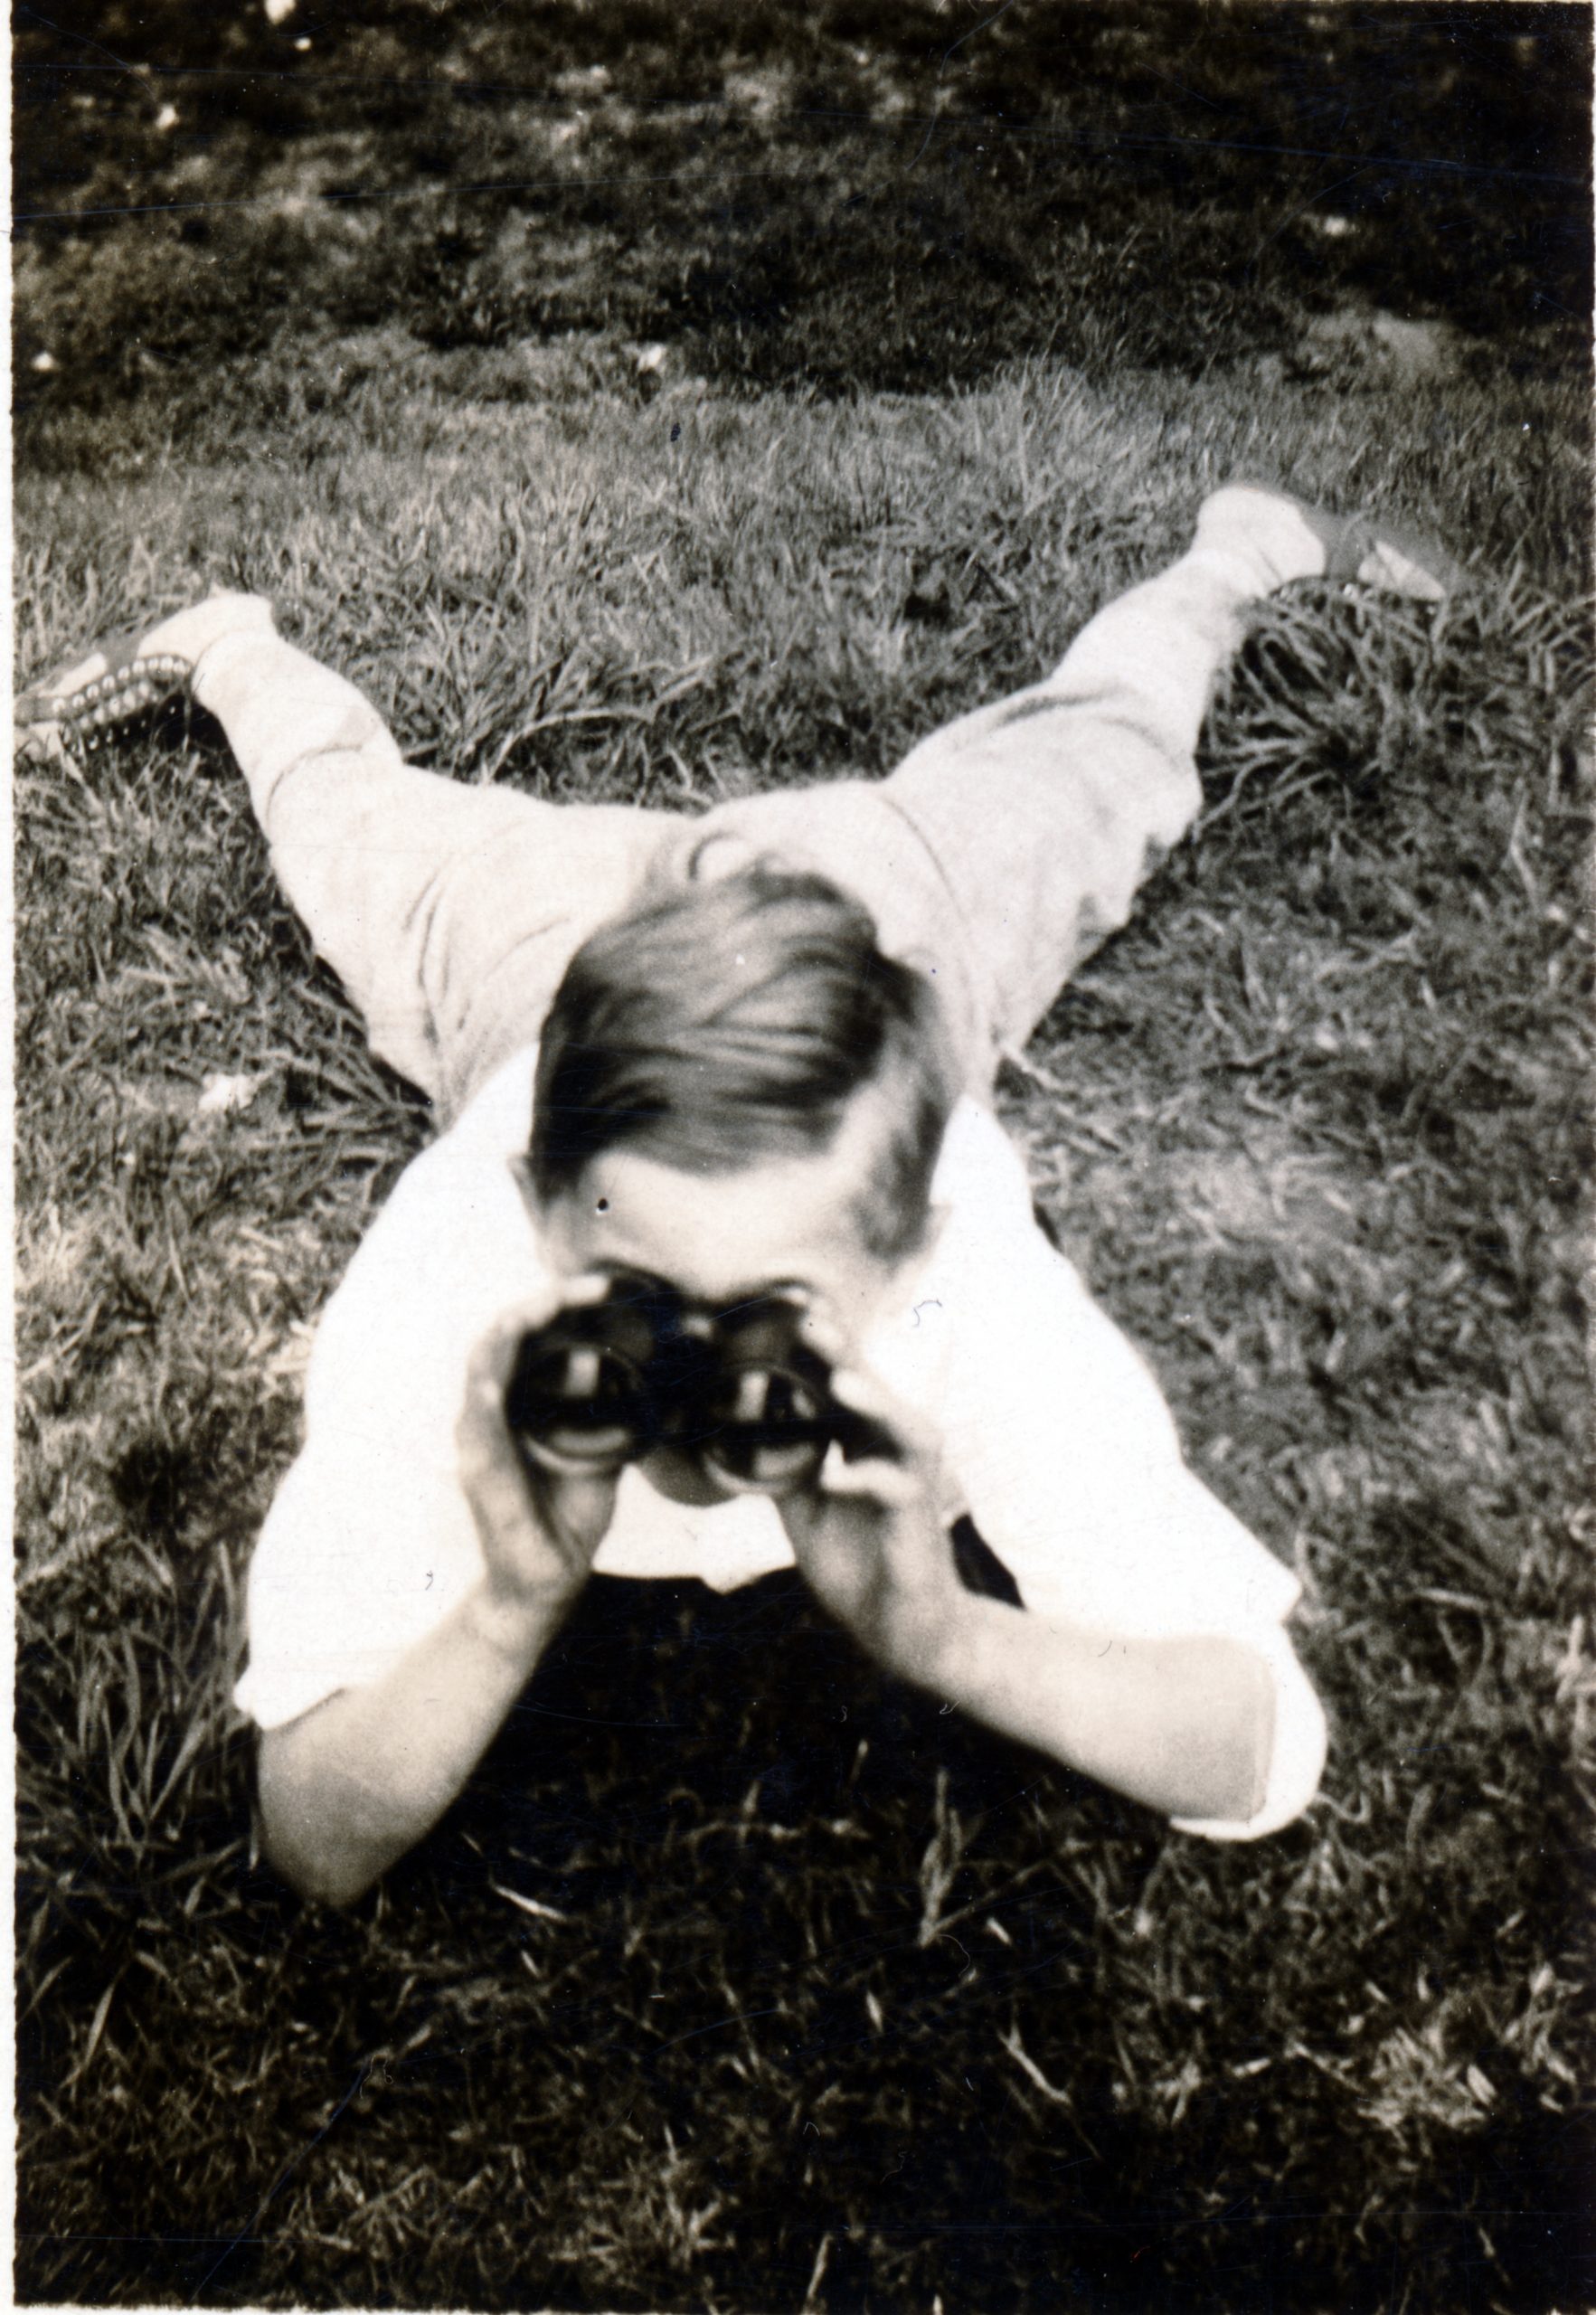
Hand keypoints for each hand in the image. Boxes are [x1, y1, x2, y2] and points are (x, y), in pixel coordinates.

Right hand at [456, 1279, 619, 1609]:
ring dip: (514, 1332)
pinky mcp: (478, 1473)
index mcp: (516, 1401)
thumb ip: (615, 1417)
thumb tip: (659, 1382)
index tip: (606, 1285)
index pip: (526, 1335)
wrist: (545, 1584)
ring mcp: (479, 1439)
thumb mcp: (601, 1455)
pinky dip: (485, 1397)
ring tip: (548, 1303)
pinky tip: (495, 1378)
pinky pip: (479, 1428)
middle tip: (593, 1285)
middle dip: (545, 1302)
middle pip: (505, 1336)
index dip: (559, 1302)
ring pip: (485, 1367)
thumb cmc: (565, 1518)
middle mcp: (491, 1411)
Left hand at [778, 1334, 961, 1676]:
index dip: (816, 1343)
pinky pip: (895, 1489)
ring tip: (839, 1382)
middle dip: (841, 1351)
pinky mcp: (916, 1516)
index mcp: (860, 1438)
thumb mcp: (801, 1505)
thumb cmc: (854, 1558)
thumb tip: (729, 1426)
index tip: (784, 1301)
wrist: (896, 1625)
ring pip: (899, 1425)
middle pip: (868, 1387)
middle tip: (808, 1315)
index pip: (839, 1378)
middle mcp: (889, 1447)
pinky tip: (833, 1477)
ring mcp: (909, 1478)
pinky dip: (864, 1479)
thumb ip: (778, 1462)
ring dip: (872, 1401)